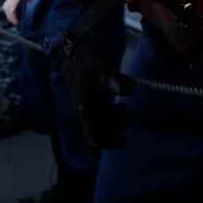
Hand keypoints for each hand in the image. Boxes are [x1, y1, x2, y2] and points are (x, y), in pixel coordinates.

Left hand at [2, 0, 33, 25]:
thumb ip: (29, 5)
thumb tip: (29, 14)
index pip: (7, 8)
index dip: (10, 16)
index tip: (16, 23)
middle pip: (5, 7)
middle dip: (9, 17)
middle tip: (16, 23)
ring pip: (8, 5)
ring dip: (11, 15)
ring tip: (15, 21)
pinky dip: (13, 6)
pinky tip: (13, 11)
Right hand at [57, 39, 132, 155]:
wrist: (74, 48)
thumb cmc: (85, 56)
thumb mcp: (100, 64)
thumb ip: (112, 78)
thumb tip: (128, 92)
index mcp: (79, 97)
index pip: (83, 123)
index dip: (90, 139)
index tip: (98, 154)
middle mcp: (79, 104)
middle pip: (89, 130)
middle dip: (105, 138)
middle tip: (121, 140)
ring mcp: (84, 104)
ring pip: (96, 124)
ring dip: (111, 125)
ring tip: (127, 117)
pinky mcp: (89, 101)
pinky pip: (99, 116)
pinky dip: (111, 116)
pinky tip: (122, 108)